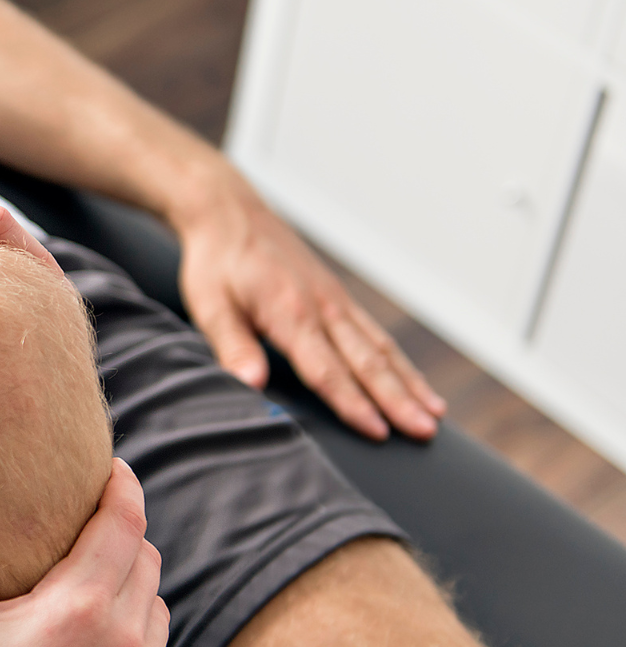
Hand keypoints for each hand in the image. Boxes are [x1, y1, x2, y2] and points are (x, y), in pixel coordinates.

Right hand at [0, 456, 167, 646]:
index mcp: (76, 609)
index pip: (125, 524)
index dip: (123, 489)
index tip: (113, 471)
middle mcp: (123, 646)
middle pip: (146, 563)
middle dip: (123, 539)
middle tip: (91, 530)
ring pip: (157, 614)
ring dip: (133, 594)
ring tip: (95, 589)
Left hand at [175, 184, 444, 440]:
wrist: (229, 213)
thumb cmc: (216, 262)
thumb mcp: (210, 305)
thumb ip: (233, 345)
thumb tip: (251, 385)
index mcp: (291, 313)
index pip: (326, 369)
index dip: (352, 404)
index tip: (378, 433)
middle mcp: (323, 307)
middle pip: (367, 362)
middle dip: (399, 400)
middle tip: (426, 432)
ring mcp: (334, 301)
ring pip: (381, 348)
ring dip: (409, 383)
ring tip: (435, 414)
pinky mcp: (336, 296)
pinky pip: (374, 333)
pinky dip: (398, 361)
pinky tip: (412, 381)